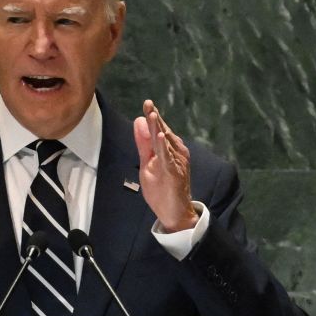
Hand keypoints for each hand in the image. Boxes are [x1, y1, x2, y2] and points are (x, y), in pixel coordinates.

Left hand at [133, 99, 196, 232]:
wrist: (175, 212)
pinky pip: (168, 158)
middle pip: (163, 132)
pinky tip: (161, 137)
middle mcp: (176, 153)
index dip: (153, 117)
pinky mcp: (175, 173)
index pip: (159, 130)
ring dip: (159, 128)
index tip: (147, 103)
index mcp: (169, 149)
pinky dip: (165, 147)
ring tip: (152, 115)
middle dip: (155, 118)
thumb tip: (139, 121)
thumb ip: (144, 144)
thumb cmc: (162, 188)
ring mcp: (176, 162)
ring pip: (166, 143)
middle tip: (148, 103)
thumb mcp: (147, 163)